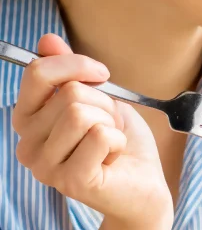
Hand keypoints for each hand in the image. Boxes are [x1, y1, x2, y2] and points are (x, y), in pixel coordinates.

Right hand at [12, 34, 172, 229]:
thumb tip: (47, 40)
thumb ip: (69, 73)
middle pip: (68, 94)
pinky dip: (117, 142)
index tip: (102, 73)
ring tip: (111, 144)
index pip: (38, 73)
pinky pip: (99, 136)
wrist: (146, 189)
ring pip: (80, 113)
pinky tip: (114, 160)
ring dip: (110, 124)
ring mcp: (45, 166)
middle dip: (103, 105)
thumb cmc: (122, 146)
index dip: (75, 65)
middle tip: (110, 129)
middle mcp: (27, 145)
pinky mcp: (70, 180)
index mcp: (27, 121)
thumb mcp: (99, 101)